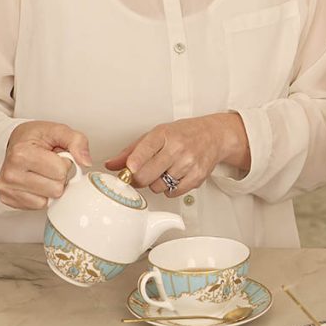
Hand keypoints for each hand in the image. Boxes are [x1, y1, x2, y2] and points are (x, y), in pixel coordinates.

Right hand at [0, 121, 91, 209]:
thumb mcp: (59, 131)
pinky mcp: (7, 199)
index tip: (56, 156)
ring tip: (43, 173)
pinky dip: (41, 196)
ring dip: (50, 188)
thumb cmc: (36, 137)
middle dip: (59, 178)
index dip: (65, 163)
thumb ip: (77, 142)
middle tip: (50, 166)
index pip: (60, 171)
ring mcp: (6, 188)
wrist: (16, 141)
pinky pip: (37, 206)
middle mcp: (10, 173)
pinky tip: (36, 182)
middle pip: (55, 189)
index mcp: (21, 153)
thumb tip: (86, 162)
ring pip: (47, 201)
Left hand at [104, 114, 249, 195]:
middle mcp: (177, 148)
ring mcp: (188, 163)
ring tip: (163, 171)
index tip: (129, 169)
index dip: (133, 163)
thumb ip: (131, 151)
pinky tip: (174, 176)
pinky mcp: (197, 177)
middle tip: (141, 174)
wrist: (214, 135)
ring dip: (156, 183)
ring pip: (158, 186)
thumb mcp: (157, 135)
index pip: (144, 150)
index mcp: (164, 134)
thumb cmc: (184, 133)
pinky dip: (169, 189)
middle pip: (147, 175)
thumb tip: (111, 164)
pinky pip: (172, 192)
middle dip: (139, 179)